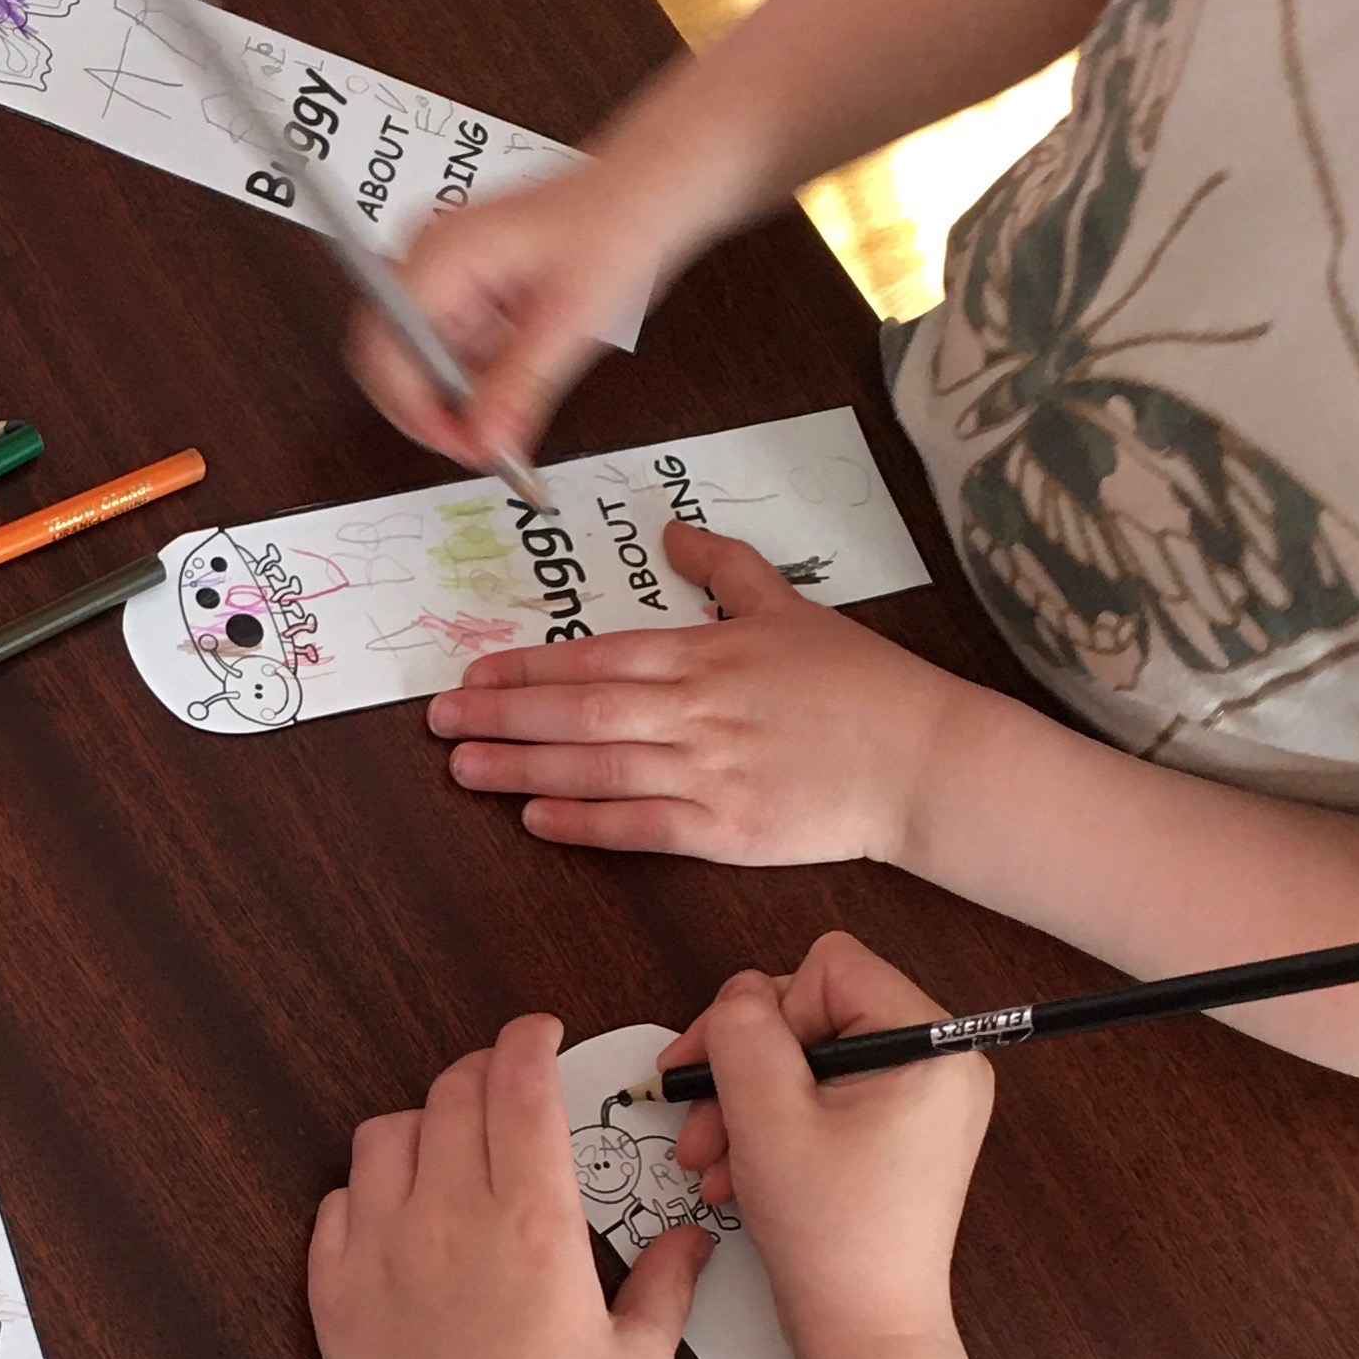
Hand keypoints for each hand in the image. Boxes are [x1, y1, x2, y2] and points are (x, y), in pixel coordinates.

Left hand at [311, 1014, 710, 1358]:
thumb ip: (665, 1282)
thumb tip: (691, 1240)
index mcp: (534, 1223)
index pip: (519, 1082)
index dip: (528, 1039)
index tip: (539, 1035)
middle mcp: (450, 1220)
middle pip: (450, 1092)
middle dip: (482, 1075)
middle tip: (504, 1093)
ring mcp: (381, 1253)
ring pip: (382, 1135)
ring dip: (419, 1126)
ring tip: (447, 1153)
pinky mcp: (335, 1294)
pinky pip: (334, 1206)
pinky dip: (364, 1195)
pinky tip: (398, 1221)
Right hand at [347, 159, 677, 469]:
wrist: (642, 192)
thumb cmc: (614, 222)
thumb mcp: (568, 321)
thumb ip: (519, 388)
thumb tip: (485, 441)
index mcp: (443, 250)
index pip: (386, 347)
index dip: (414, 409)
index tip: (456, 441)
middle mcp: (430, 255)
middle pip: (392, 359)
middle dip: (432, 409)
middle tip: (479, 441)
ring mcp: (443, 271)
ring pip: (420, 362)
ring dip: (459, 398)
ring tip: (508, 412)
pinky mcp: (462, 288)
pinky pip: (448, 351)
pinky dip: (475, 380)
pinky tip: (511, 387)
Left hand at [426, 528, 961, 865]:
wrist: (920, 758)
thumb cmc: (859, 683)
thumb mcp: (789, 605)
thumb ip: (724, 568)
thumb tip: (673, 529)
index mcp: (705, 653)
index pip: (597, 654)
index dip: (528, 664)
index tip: (473, 670)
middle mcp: (697, 709)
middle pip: (581, 708)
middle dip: (502, 713)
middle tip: (439, 718)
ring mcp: (710, 772)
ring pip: (598, 765)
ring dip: (523, 766)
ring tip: (464, 766)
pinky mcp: (727, 830)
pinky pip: (641, 825)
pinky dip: (586, 821)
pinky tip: (535, 817)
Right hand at [669, 935, 992, 1357]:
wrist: (865, 1336)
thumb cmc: (835, 1241)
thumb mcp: (767, 1117)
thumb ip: (743, 1033)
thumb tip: (738, 995)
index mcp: (931, 1045)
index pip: (828, 969)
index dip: (764, 1014)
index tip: (719, 1070)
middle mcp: (937, 1064)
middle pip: (813, 1014)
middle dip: (744, 1069)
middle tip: (699, 1120)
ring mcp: (917, 1104)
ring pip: (807, 1063)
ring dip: (746, 1105)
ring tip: (713, 1161)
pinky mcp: (894, 1137)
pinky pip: (821, 1103)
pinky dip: (772, 1132)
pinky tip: (740, 1174)